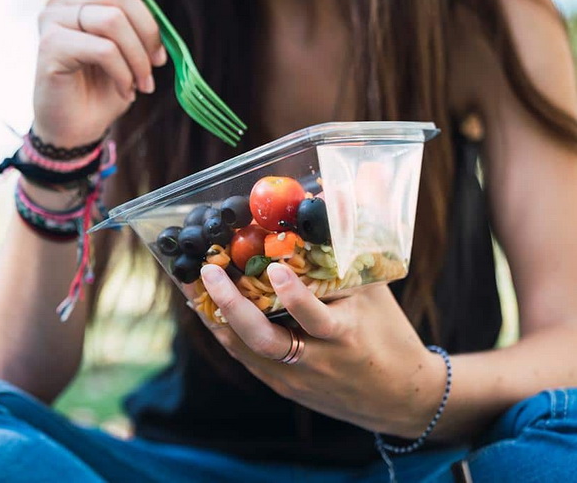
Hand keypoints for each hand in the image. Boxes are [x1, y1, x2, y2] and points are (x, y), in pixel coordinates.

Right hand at [33, 0, 165, 147]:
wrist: (77, 127)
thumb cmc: (103, 88)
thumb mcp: (130, 53)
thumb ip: (139, 26)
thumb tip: (160, 17)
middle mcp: (64, 1)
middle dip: (148, 32)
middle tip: (156, 64)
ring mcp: (53, 20)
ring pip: (114, 20)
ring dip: (138, 58)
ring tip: (143, 83)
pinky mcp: (51, 45)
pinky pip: (104, 49)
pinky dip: (123, 73)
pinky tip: (125, 90)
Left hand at [200, 262, 447, 437]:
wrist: (400, 397)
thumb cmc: (389, 335)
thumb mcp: (376, 292)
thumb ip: (351, 250)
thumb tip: (334, 195)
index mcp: (345, 334)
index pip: (315, 317)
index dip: (294, 295)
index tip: (275, 268)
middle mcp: (316, 359)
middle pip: (266, 340)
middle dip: (232, 305)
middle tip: (209, 271)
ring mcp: (295, 377)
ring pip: (246, 350)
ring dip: (216, 316)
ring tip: (193, 284)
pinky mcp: (283, 385)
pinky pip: (247, 358)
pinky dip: (226, 332)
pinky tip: (207, 308)